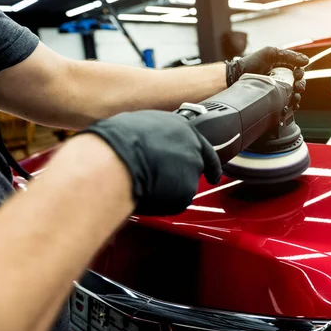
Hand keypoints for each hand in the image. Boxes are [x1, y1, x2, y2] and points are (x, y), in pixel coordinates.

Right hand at [81, 110, 221, 215]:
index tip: (213, 174)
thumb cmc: (119, 141)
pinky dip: (162, 203)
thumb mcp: (141, 127)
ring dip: (168, 189)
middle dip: (180, 176)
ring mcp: (192, 170)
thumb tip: (151, 145)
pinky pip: (174, 202)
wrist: (117, 159)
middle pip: (193, 168)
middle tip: (163, 182)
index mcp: (183, 129)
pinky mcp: (186, 192)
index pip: (203, 148)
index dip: (208, 163)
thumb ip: (157, 138)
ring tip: (145, 183)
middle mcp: (193, 148)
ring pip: (183, 186)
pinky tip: (148, 193)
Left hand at [226, 46, 308, 108]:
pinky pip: (286, 104)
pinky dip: (290, 105)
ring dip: (297, 96)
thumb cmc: (251, 63)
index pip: (298, 71)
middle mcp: (282, 78)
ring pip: (294, 95)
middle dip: (300, 85)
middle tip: (297, 87)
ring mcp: (278, 89)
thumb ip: (289, 55)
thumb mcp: (270, 53)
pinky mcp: (274, 99)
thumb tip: (306, 60)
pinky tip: (289, 104)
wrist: (236, 76)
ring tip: (294, 97)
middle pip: (298, 84)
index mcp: (283, 66)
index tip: (297, 75)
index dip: (300, 74)